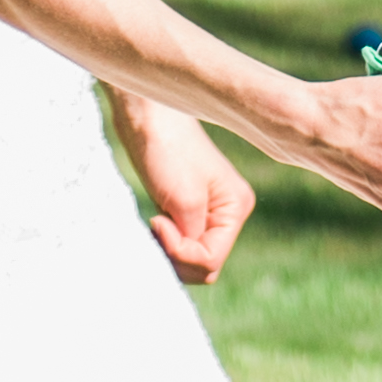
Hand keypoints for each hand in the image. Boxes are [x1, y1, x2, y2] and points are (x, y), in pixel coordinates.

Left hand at [113, 94, 256, 287]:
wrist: (146, 113)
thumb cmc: (166, 149)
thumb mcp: (184, 201)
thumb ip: (191, 240)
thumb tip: (190, 268)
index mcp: (235, 209)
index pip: (211, 260)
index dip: (181, 252)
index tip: (158, 222)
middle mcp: (227, 213)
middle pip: (203, 264)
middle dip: (175, 256)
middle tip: (153, 227)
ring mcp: (207, 211)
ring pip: (190, 256)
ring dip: (168, 250)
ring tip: (151, 225)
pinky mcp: (186, 208)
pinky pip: (179, 242)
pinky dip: (164, 242)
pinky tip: (152, 224)